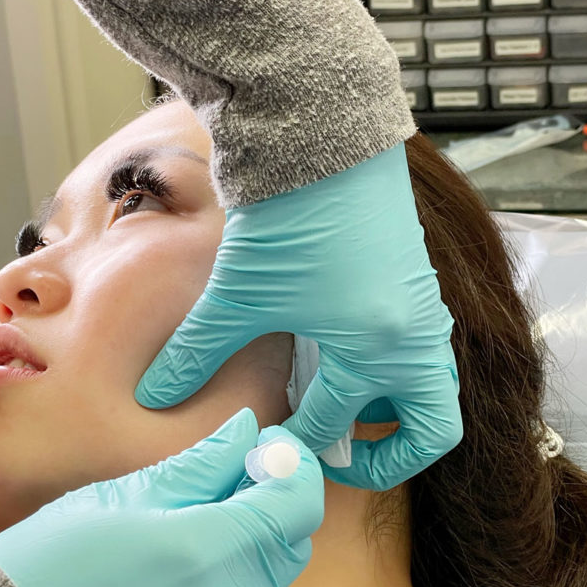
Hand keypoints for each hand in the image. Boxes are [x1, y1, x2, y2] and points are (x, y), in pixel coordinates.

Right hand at [0, 409, 322, 586]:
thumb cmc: (43, 566)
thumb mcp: (116, 498)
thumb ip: (197, 467)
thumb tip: (247, 433)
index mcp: (208, 552)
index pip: (298, 505)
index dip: (289, 472)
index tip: (262, 456)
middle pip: (288, 554)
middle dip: (266, 519)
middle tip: (219, 502)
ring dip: (249, 573)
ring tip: (188, 562)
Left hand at [135, 143, 461, 490]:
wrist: (324, 131)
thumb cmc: (289, 216)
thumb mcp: (239, 294)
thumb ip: (196, 353)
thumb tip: (154, 395)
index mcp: (379, 350)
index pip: (335, 424)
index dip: (294, 444)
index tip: (265, 448)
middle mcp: (416, 336)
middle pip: (431, 427)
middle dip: (389, 455)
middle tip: (340, 455)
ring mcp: (422, 305)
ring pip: (429, 384)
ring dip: (391, 408)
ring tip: (338, 405)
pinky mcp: (414, 277)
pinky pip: (418, 345)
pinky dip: (388, 366)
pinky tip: (337, 352)